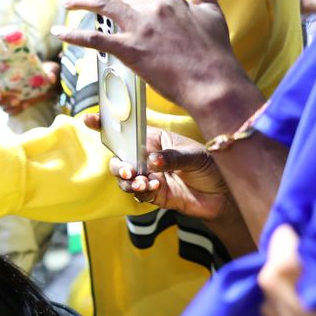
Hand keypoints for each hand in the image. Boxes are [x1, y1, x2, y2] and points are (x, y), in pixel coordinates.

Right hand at [0, 61, 59, 114]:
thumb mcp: (47, 67)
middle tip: (15, 101)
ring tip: (21, 103)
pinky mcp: (13, 102)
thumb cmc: (43, 69)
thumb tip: (50, 78)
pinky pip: (9, 110)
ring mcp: (6, 95)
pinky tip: (25, 105)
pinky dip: (15, 110)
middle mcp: (1, 85)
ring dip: (7, 106)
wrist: (48, 78)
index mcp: (1, 74)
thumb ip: (49, 71)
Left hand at [58, 0, 247, 111]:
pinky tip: (60, 32)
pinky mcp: (129, 50)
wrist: (213, 80)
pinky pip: (94, 39)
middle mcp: (151, 8)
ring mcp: (139, 28)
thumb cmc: (214, 50)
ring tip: (68, 4)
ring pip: (103, 6)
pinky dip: (73, 34)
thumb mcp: (211, 10)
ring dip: (81, 2)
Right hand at [84, 113, 229, 219]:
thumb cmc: (213, 165)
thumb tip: (151, 161)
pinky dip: (139, 191)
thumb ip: (172, 158)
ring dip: (128, 180)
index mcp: (155, 139)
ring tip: (142, 183)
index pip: (127, 130)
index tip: (89, 119)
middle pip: (119, 157)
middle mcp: (148, 156)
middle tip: (128, 171)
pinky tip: (151, 188)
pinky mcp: (154, 194)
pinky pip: (137, 192)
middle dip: (118, 165)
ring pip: (124, 177)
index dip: (106, 124)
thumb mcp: (195, 156)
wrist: (226, 195)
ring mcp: (149, 175)